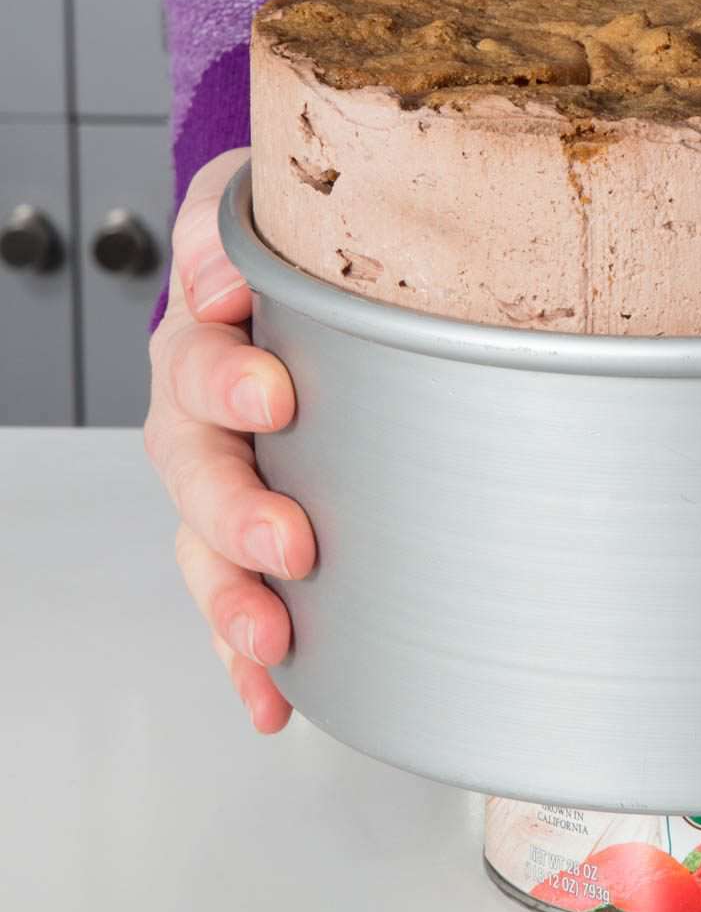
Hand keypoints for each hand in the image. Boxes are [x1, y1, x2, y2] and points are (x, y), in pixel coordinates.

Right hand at [145, 149, 311, 732]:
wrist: (293, 272)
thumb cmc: (294, 244)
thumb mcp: (261, 209)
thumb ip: (232, 234)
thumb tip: (222, 279)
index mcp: (209, 333)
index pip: (200, 355)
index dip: (227, 381)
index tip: (274, 397)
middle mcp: (201, 410)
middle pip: (194, 465)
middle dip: (236, 510)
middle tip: (287, 540)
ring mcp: (219, 475)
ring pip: (206, 543)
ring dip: (235, 598)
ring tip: (272, 637)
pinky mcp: (247, 531)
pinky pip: (237, 595)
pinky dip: (247, 656)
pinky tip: (273, 701)